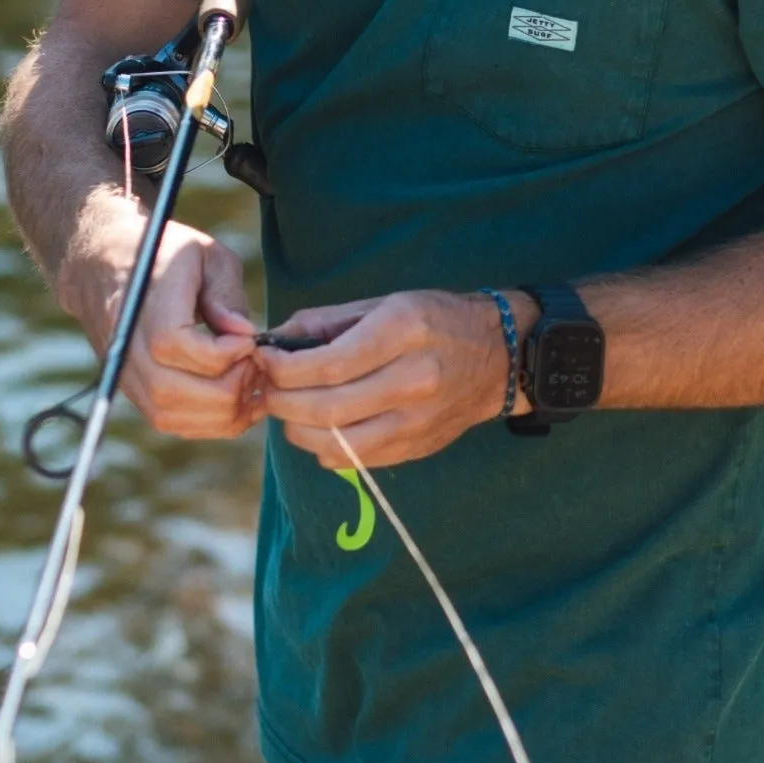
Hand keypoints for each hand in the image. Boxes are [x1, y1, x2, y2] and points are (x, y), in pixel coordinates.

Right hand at [57, 191, 262, 440]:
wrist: (106, 266)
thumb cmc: (166, 254)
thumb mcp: (206, 254)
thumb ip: (226, 294)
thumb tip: (244, 335)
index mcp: (144, 304)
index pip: (176, 346)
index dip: (223, 354)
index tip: (250, 342)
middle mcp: (125, 344)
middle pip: (172, 391)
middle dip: (228, 388)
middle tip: (257, 367)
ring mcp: (124, 372)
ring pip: (170, 415)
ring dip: (220, 413)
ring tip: (251, 386)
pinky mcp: (131, 390)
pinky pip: (168, 422)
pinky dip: (206, 422)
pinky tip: (235, 401)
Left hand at [255, 289, 510, 467]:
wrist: (499, 357)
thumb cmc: (435, 320)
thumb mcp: (384, 303)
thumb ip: (325, 322)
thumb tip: (274, 341)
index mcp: (403, 332)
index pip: (327, 366)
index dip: (282, 368)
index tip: (264, 360)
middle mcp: (413, 380)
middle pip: (325, 408)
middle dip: (282, 401)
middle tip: (268, 388)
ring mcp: (416, 420)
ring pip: (335, 443)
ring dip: (296, 430)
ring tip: (289, 409)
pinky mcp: (415, 448)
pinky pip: (354, 459)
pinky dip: (323, 448)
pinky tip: (319, 427)